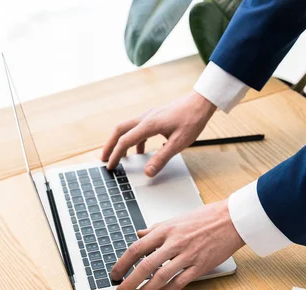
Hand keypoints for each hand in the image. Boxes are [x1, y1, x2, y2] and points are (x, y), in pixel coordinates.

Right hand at [101, 91, 215, 176]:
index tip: (111, 167)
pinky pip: (138, 129)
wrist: (201, 102)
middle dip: (109, 146)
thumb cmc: (192, 120)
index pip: (125, 141)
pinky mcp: (154, 117)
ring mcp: (149, 116)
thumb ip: (161, 158)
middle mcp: (145, 118)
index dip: (116, 155)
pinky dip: (134, 141)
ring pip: (127, 128)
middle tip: (104, 159)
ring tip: (119, 157)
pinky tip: (140, 152)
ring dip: (120, 142)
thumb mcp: (178, 143)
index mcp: (149, 125)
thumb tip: (147, 172)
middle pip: (119, 130)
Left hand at [111, 200, 244, 289]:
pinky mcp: (200, 266)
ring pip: (161, 277)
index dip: (122, 264)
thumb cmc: (205, 218)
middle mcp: (174, 243)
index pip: (136, 249)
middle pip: (145, 266)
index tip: (115, 274)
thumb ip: (156, 229)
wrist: (231, 219)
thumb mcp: (175, 219)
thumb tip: (139, 234)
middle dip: (129, 283)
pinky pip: (180, 282)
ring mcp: (187, 256)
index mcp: (165, 230)